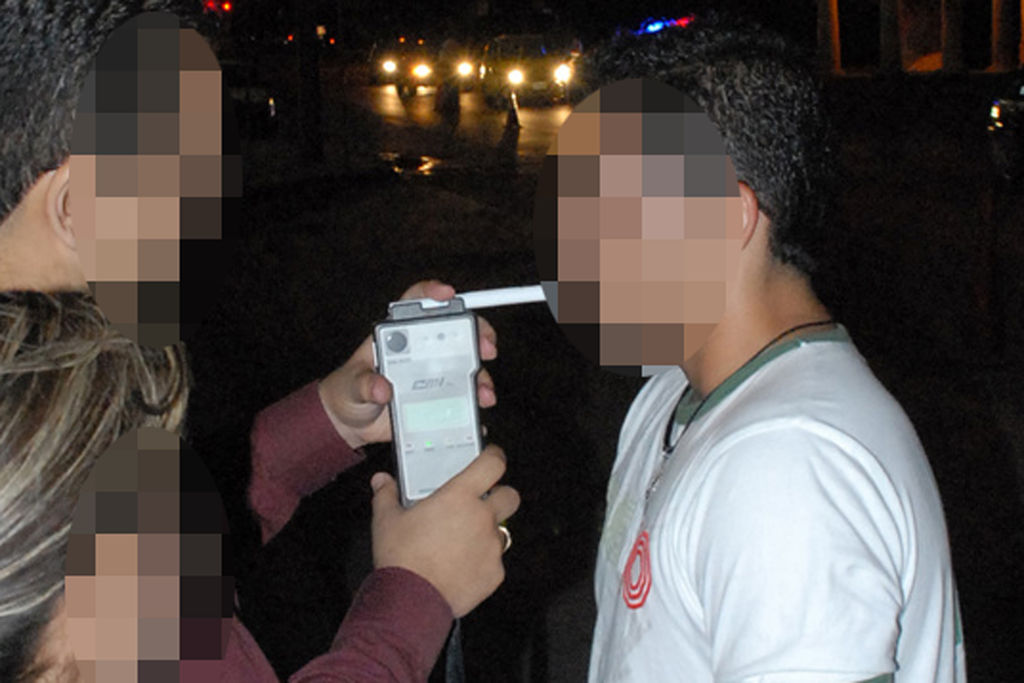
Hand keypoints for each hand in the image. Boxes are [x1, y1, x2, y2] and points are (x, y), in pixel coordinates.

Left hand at [318, 280, 497, 448]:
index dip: (433, 293)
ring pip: (466, 363)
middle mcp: (420, 348)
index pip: (416, 302)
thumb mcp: (352, 386)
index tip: (448, 294)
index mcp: (396, 335)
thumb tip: (382, 388)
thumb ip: (365, 385)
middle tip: (487, 347)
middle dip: (477, 332)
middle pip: (456, 329)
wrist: (351, 421)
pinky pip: (463, 394)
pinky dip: (475, 401)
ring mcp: (433, 371)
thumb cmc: (349, 392)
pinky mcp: (439, 394)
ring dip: (480, 375)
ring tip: (484, 393)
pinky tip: (479, 410)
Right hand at [370, 445, 519, 617]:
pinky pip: (495, 561)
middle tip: (480, 502)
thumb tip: (382, 481)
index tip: (490, 456)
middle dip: (500, 496)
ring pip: (502, 530)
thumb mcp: (386, 520)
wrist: (411, 600)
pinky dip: (482, 561)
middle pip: (510, 496)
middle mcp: (481, 517)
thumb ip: (386, 495)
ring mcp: (491, 546)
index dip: (494, 456)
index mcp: (459, 496)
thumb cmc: (401, 557)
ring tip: (464, 539)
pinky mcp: (494, 573)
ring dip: (488, 531)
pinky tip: (462, 565)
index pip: (493, 463)